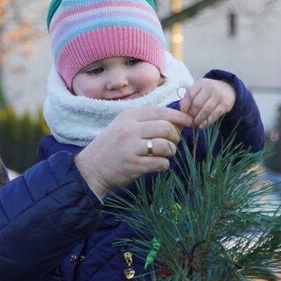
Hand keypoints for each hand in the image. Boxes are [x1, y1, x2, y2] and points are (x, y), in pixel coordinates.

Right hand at [75, 106, 192, 199]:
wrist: (92, 167)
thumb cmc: (112, 146)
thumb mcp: (124, 126)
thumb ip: (147, 121)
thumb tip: (177, 120)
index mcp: (129, 116)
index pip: (161, 112)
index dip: (179, 117)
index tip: (188, 122)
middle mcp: (130, 129)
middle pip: (166, 128)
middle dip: (176, 136)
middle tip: (173, 142)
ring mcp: (131, 148)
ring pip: (166, 146)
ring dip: (171, 151)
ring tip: (165, 155)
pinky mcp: (134, 165)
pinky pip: (160, 163)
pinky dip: (164, 165)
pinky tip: (158, 165)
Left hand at [179, 78, 234, 128]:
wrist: (229, 89)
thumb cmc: (209, 91)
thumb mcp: (199, 90)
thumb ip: (189, 97)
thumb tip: (180, 107)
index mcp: (201, 83)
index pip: (189, 95)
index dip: (185, 106)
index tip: (183, 115)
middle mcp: (210, 87)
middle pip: (197, 104)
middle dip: (192, 115)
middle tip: (189, 122)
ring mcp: (218, 95)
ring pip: (205, 110)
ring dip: (198, 119)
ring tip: (195, 125)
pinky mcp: (225, 104)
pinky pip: (214, 115)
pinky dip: (207, 122)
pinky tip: (202, 126)